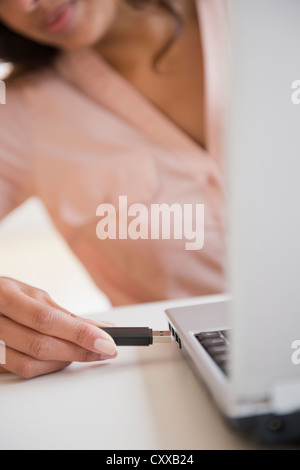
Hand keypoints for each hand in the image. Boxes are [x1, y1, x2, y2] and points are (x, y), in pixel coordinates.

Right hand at [0, 278, 116, 378]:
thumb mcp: (31, 294)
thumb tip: (100, 327)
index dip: (79, 333)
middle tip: (104, 350)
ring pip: (31, 365)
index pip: (47, 320)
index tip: (106, 341)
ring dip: (64, 361)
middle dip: (79, 351)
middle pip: (40, 345)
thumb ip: (63, 313)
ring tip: (83, 352)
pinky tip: (61, 357)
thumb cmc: (4, 295)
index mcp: (5, 296)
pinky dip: (47, 367)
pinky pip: (22, 372)